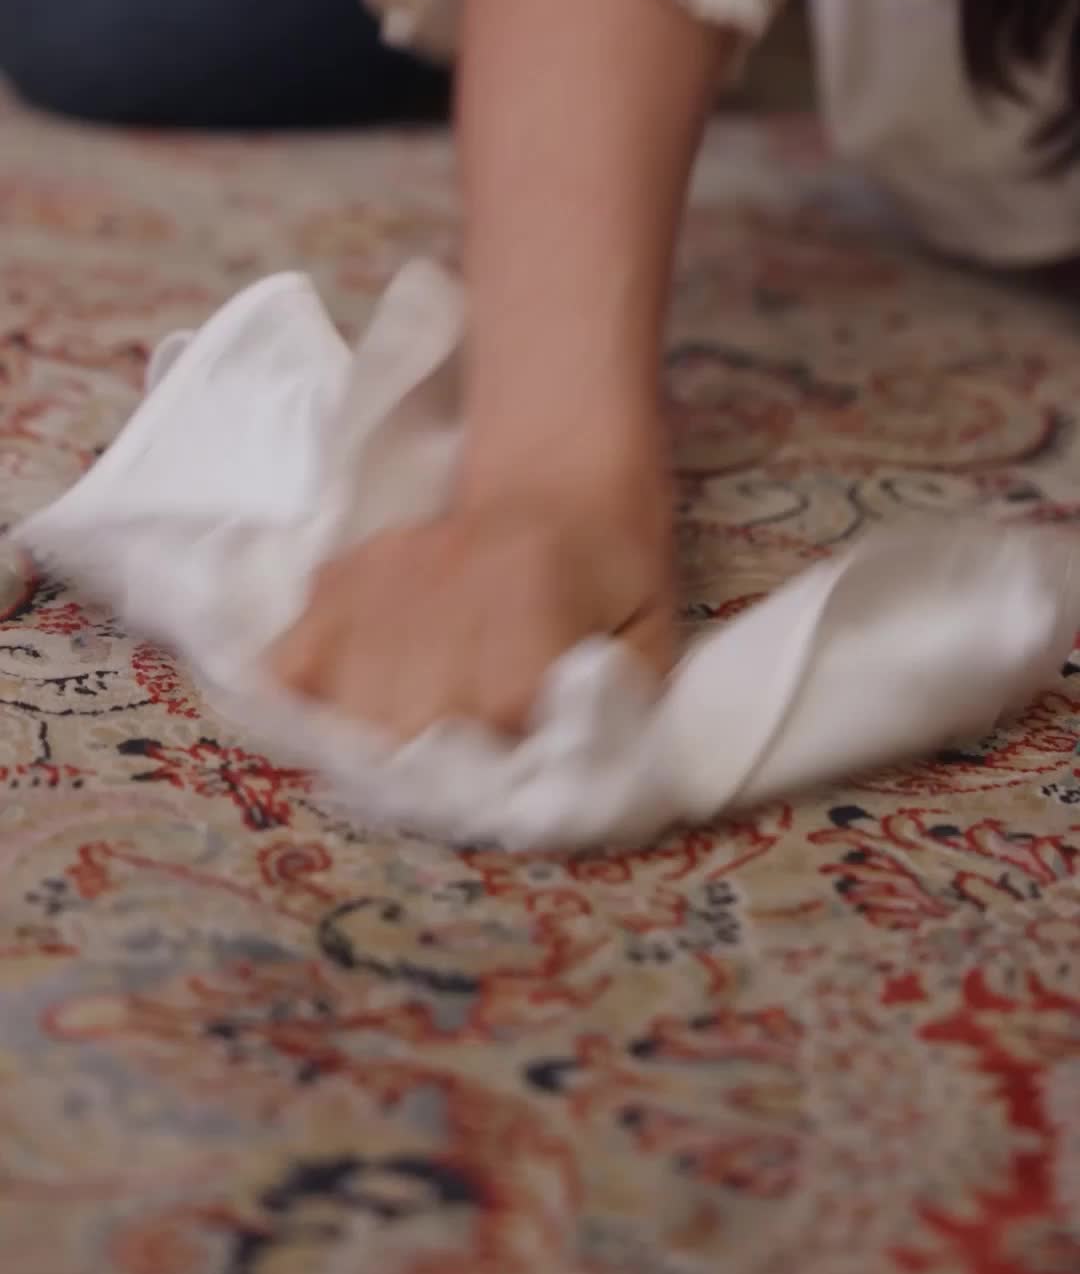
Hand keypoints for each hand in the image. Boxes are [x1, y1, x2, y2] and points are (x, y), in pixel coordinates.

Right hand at [270, 485, 673, 743]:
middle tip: (466, 760)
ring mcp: (380, 576)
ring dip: (377, 742)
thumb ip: (618, 718)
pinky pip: (287, 666)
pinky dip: (308, 703)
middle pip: (405, 724)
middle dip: (437, 764)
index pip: (495, 716)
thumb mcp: (647, 643)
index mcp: (532, 600)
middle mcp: (445, 582)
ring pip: (342, 708)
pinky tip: (349, 713)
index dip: (507, 763)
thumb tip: (565, 790)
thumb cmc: (610, 575)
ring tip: (415, 738)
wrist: (556, 483)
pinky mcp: (337, 577)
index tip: (521, 767)